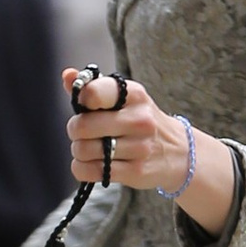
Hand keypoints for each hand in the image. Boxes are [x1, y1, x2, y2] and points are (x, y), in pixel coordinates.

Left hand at [64, 68, 193, 194]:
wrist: (178, 152)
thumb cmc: (140, 120)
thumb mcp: (124, 99)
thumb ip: (92, 87)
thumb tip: (67, 75)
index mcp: (134, 94)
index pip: (93, 93)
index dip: (81, 100)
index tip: (86, 106)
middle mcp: (139, 119)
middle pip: (82, 126)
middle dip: (75, 130)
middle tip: (83, 132)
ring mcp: (139, 147)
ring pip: (84, 150)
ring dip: (79, 150)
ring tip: (90, 148)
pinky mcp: (136, 171)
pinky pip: (91, 171)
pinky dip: (82, 168)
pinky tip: (90, 163)